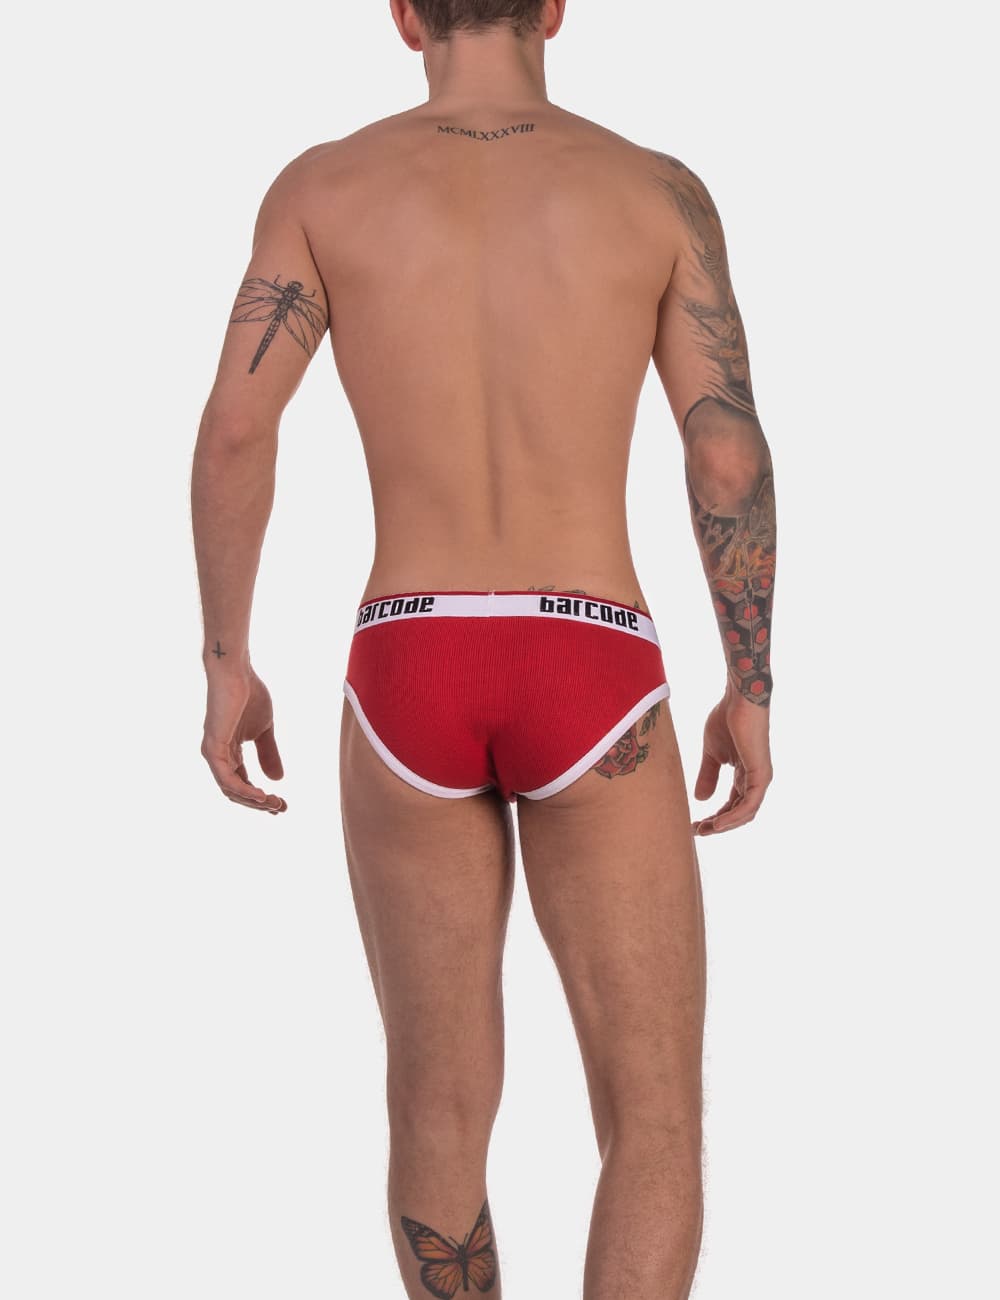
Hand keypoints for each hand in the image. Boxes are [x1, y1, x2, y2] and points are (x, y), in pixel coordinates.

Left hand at [200, 667, 286, 813]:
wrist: (237, 672)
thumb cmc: (249, 695)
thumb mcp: (265, 730)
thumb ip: (269, 753)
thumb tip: (277, 780)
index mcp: (229, 753)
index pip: (242, 783)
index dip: (261, 797)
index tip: (282, 805)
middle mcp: (218, 757)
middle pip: (236, 791)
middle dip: (259, 803)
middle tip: (281, 809)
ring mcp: (213, 753)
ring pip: (230, 789)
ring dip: (253, 800)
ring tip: (273, 804)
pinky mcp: (213, 748)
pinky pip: (226, 779)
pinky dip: (244, 790)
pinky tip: (260, 795)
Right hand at [692, 680, 771, 835]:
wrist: (739, 700)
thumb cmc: (726, 719)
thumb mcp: (712, 753)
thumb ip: (708, 775)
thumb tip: (700, 799)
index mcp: (745, 775)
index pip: (732, 804)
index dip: (714, 817)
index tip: (694, 824)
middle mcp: (755, 780)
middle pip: (739, 813)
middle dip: (717, 825)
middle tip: (697, 831)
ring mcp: (760, 778)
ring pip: (745, 813)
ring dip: (725, 825)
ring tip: (705, 830)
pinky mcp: (761, 774)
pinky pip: (749, 804)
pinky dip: (733, 816)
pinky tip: (717, 823)